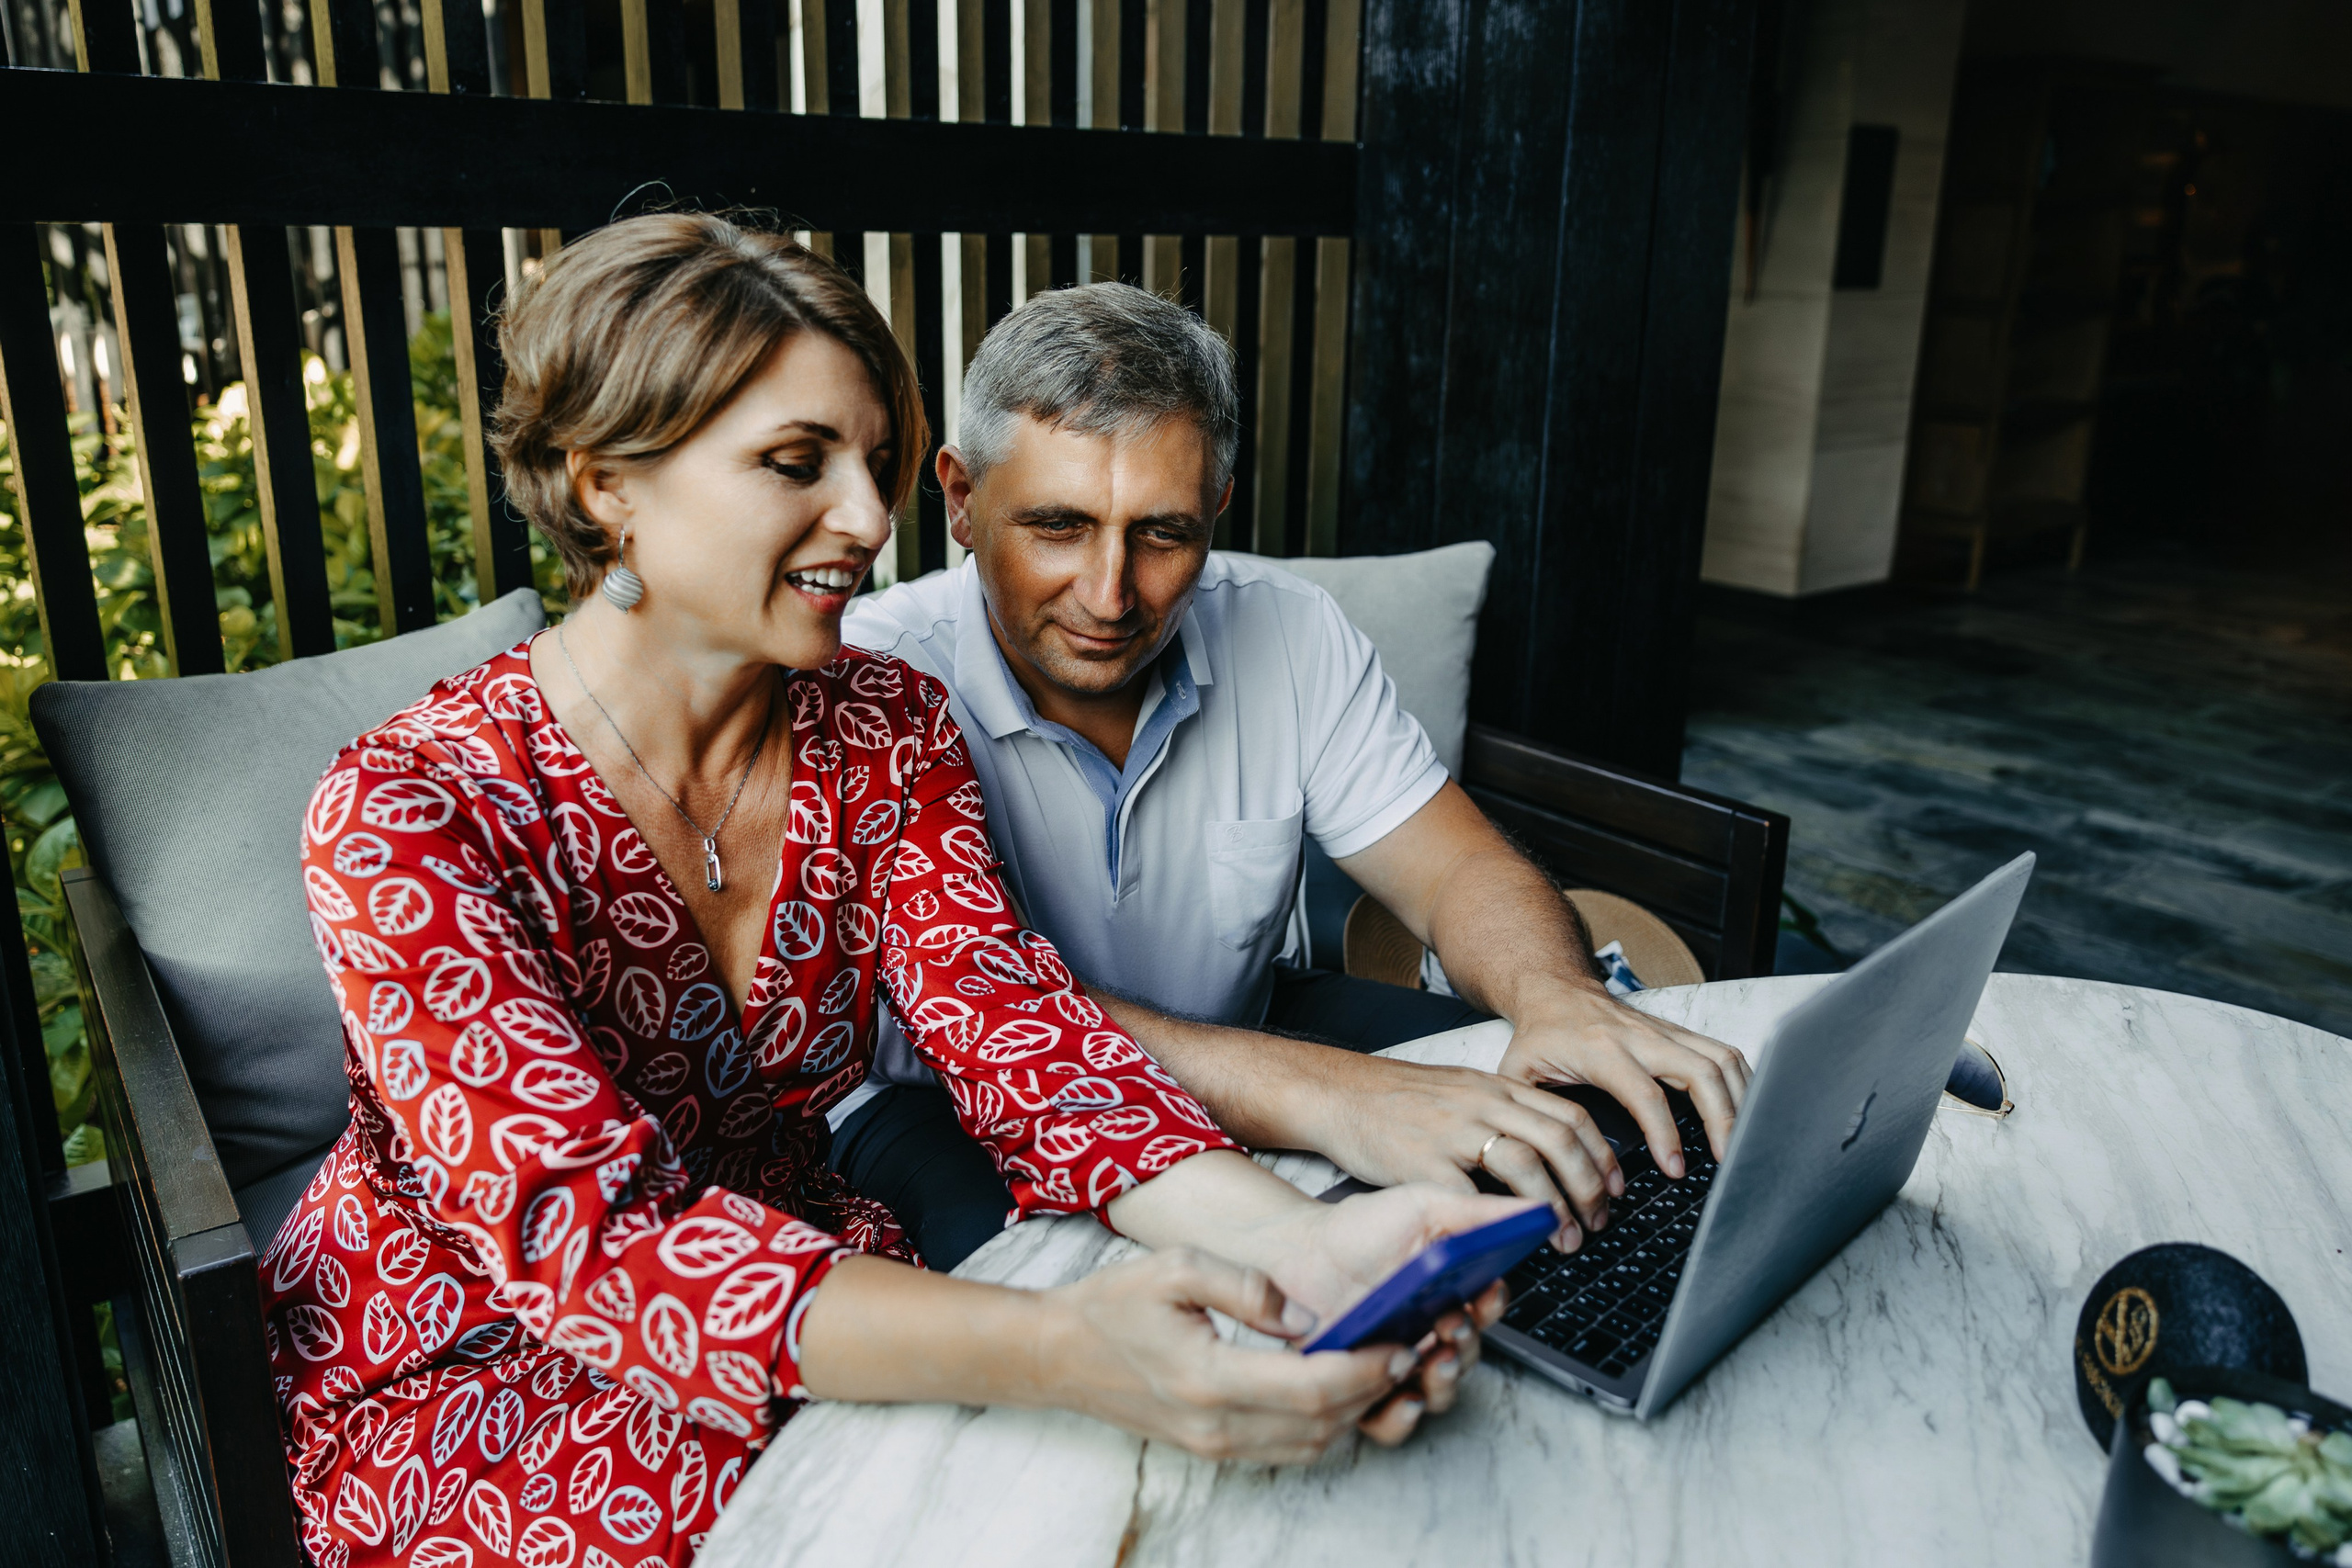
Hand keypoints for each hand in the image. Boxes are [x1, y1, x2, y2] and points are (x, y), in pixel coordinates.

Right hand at [1038, 1246, 1425, 1463]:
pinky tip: (1338, 1388)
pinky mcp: (1214, 1449)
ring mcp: (1215, 1445)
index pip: (1311, 1388)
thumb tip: (1304, 1315)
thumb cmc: (1114, 1304)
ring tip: (1382, 1369)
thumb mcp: (1176, 1266)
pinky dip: (1324, 1426)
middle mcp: (1217, 1425)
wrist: (1059, 1355)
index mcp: (1210, 1377)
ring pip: (1311, 1446)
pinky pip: (1287, 1450)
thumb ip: (1246, 1286)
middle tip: (1411, 1352)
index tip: (1400, 1343)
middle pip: (1322, 1425)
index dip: (1365, 1370)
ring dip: (1355, 1413)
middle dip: (1374, 1392)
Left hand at [1233, 1182, 1530, 1441]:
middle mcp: (1430, 1333)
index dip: (1493, 1306)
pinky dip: (1402, 1418)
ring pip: (1439, 1391)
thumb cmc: (1359, 1228)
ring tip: (1433, 1358)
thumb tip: (1539, 1212)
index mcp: (1450, 1292)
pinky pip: (1390, 1422)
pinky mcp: (1362, 1389)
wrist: (1295, 1251)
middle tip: (1451, 1325)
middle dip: (1467, 1344)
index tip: (1488, 1291)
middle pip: (1467, 1355)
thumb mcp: (1422, 1207)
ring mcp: (1397, 1364)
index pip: (1487, 1309)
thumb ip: (1477, 1213)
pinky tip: (1403, 1397)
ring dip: (1445, 1380)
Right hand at [1299, 1053, 1624, 1245]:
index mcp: (1497, 1088)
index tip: (1615, 1188)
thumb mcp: (1461, 1093)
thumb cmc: (1397, 1101)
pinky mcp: (1423, 1161)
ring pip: (1526, 1164)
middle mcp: (1483, 1104)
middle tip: (1598, 1221)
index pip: (1571, 1116)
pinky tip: (1509, 1240)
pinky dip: (1497, 1219)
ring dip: (1555, 1207)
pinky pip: (1471, 1194)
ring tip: (1564, 1238)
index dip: (1602, 1156)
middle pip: (1559, 1140)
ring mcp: (1453, 1131)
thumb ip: (1502, 1115)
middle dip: (1589, 1187)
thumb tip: (1549, 1157)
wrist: (1338, 1092)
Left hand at [1498, 991, 1750, 1177]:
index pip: (1646, 1093)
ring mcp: (1665, 1031)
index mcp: (1601, 1050)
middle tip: (1728, 1161)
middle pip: (1701, 1072)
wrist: (1553, 988)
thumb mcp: (1518, 1072)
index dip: (1664, 1134)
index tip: (1674, 1169)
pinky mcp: (1679, 1033)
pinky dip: (1742, 1082)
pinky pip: (1724, 1053)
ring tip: (1744, 1142)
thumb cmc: (1538, 1035)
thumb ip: (1529, 1114)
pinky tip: (1746, 1112)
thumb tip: (1544, 1162)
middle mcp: (1641, 1037)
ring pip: (1721, 1058)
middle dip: (1723, 1119)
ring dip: (1740, 1100)